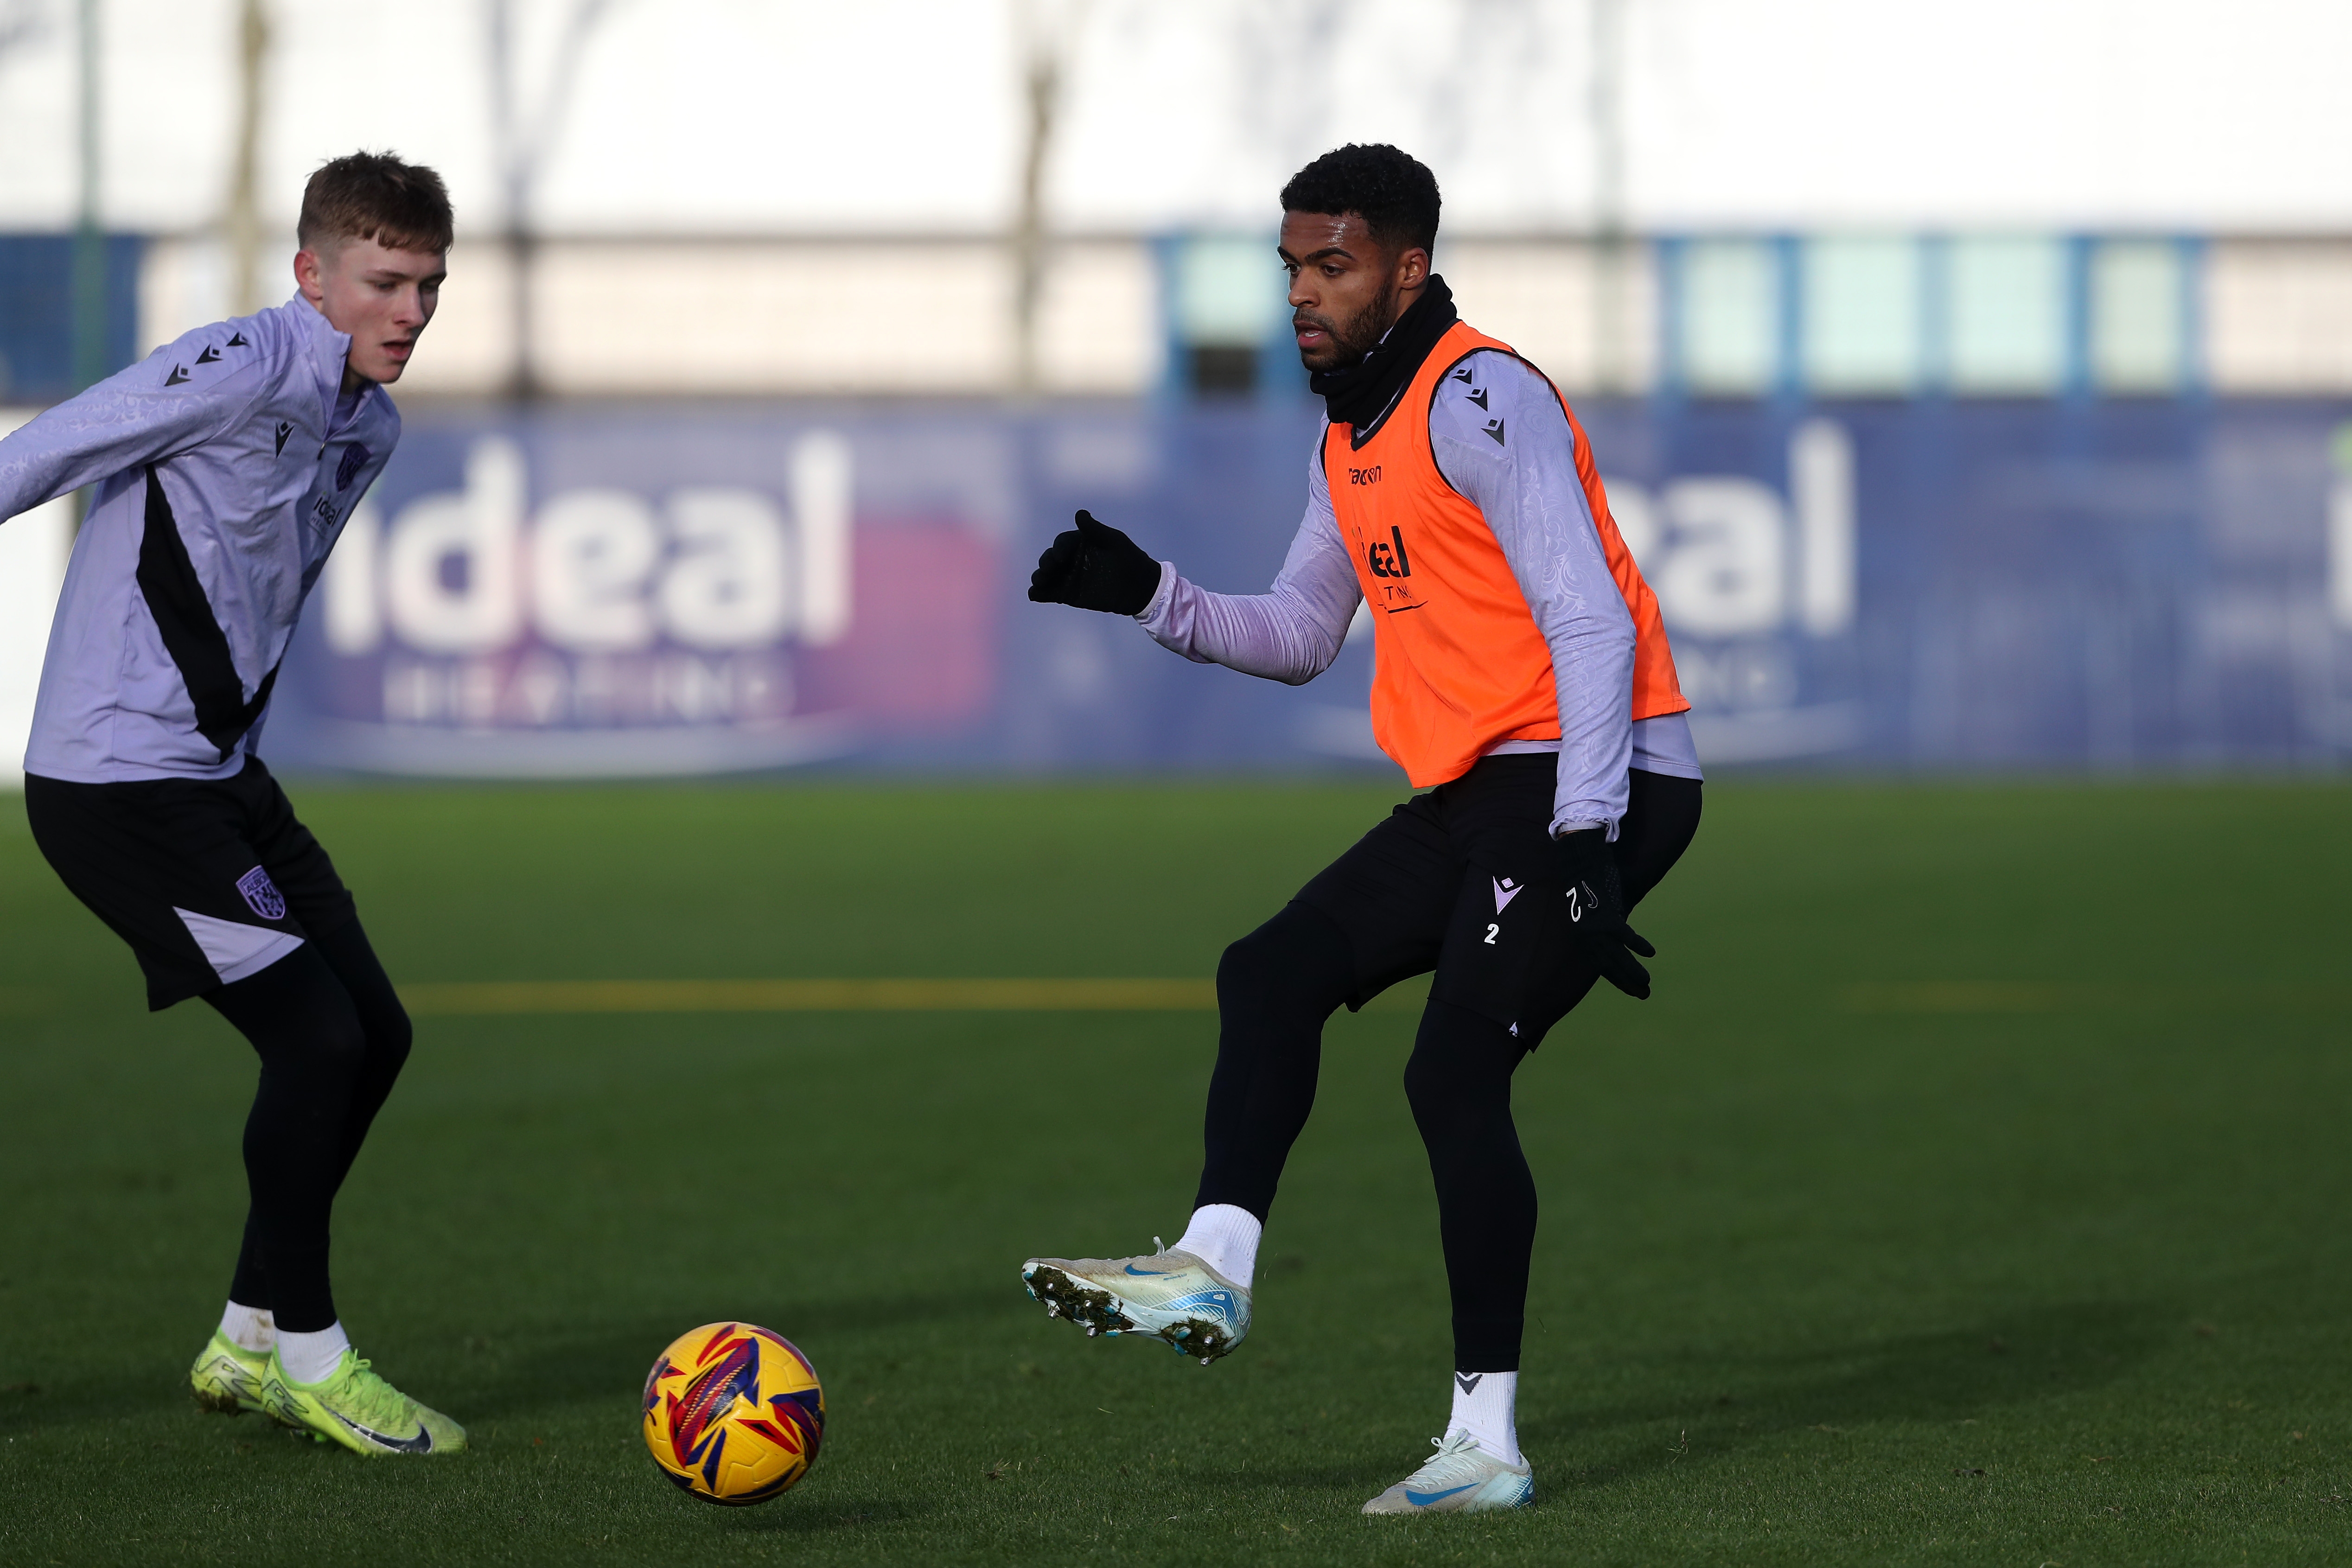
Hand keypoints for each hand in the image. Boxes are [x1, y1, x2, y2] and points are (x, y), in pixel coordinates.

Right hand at [1028, 509, 1162, 615]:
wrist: (1139, 588)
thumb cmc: (1129, 559)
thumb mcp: (1114, 541)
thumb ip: (1095, 530)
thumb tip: (1079, 514)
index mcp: (1079, 543)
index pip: (1062, 542)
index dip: (1059, 548)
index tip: (1062, 556)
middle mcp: (1070, 559)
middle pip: (1050, 558)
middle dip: (1046, 562)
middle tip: (1049, 568)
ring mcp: (1067, 577)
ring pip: (1046, 575)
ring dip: (1040, 577)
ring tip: (1039, 582)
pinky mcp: (1068, 594)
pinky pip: (1050, 593)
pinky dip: (1040, 593)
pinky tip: (1034, 594)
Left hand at [1549, 828, 1655, 999]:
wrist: (1581, 861)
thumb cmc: (1590, 884)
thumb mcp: (1596, 911)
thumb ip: (1606, 926)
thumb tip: (1620, 937)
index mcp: (1583, 936)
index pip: (1600, 965)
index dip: (1616, 979)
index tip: (1631, 990)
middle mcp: (1586, 936)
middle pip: (1608, 966)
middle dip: (1626, 982)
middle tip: (1643, 995)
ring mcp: (1594, 927)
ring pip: (1615, 957)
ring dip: (1632, 971)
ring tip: (1646, 982)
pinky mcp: (1605, 915)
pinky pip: (1623, 935)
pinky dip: (1636, 944)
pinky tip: (1650, 953)